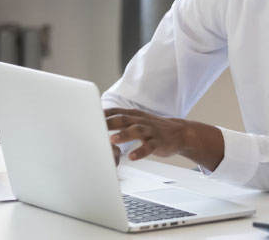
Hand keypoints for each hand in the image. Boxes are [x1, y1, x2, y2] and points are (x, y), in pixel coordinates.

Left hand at [104, 108, 223, 170]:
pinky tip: (132, 156)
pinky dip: (140, 152)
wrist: (181, 133)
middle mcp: (141, 121)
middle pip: (123, 119)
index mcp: (134, 116)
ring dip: (124, 135)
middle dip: (109, 123)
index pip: (116, 112)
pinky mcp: (158, 143)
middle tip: (96, 127)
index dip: (102, 114)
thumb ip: (120, 121)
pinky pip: (149, 147)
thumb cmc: (154, 128)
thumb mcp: (137, 120)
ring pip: (136, 131)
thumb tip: (98, 124)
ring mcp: (150, 132)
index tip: (87, 117)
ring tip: (113, 140)